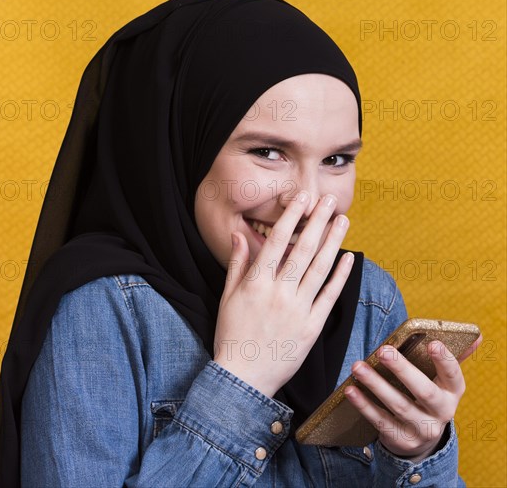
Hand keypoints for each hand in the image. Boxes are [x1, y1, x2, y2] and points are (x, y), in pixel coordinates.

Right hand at [213, 191, 354, 397]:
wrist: (244, 377)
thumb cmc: (232, 335)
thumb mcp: (227, 297)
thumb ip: (236, 264)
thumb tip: (238, 235)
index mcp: (256, 283)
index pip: (277, 241)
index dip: (292, 217)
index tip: (302, 198)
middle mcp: (279, 292)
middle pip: (303, 250)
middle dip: (318, 221)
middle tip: (330, 199)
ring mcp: (298, 310)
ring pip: (320, 269)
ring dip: (333, 242)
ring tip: (343, 220)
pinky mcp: (312, 327)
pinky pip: (329, 297)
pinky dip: (340, 276)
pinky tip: (349, 257)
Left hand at [344, 334, 482, 461]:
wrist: (421, 439)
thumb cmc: (428, 397)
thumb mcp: (442, 382)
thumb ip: (451, 359)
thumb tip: (475, 336)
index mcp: (451, 393)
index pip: (453, 376)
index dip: (444, 361)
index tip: (433, 343)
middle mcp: (440, 412)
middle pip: (423, 391)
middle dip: (403, 370)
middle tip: (383, 351)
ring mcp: (421, 428)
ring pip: (398, 405)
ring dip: (376, 384)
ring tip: (358, 367)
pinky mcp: (401, 439)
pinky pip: (380, 420)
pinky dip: (364, 405)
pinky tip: (351, 390)